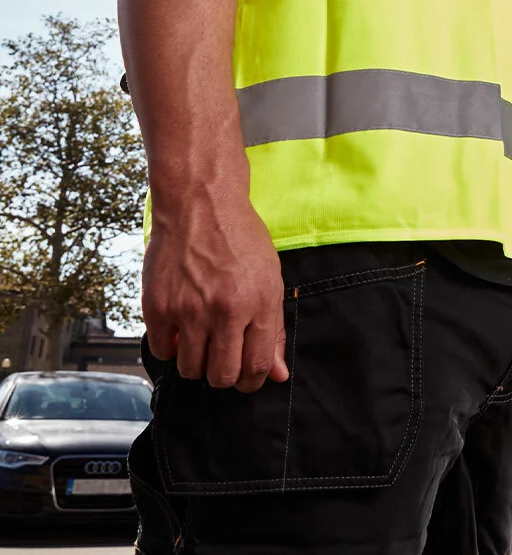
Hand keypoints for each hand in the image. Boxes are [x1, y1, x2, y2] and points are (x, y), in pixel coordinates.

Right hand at [143, 186, 288, 392]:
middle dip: (224, 375)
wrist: (201, 206)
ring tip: (201, 340)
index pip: (257, 366)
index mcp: (258, 303)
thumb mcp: (270, 279)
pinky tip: (179, 329)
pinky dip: (170, 347)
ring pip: (190, 370)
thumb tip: (278, 374)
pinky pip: (161, 352)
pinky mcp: (157, 307)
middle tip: (222, 359)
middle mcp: (224, 310)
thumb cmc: (240, 240)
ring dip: (196, 363)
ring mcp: (188, 310)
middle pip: (221, 376)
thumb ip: (274, 330)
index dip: (252, 380)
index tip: (246, 378)